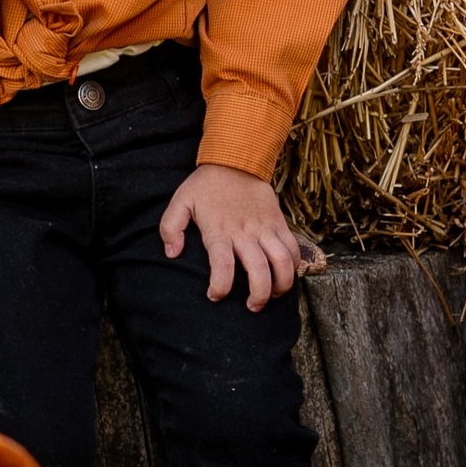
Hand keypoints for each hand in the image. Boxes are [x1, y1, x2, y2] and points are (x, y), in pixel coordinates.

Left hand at [160, 165, 304, 310]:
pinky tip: (286, 275)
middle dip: (259, 295)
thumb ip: (170, 228)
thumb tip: (172, 254)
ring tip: (274, 296)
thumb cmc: (205, 185)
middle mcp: (245, 232)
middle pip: (259, 271)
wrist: (236, 160)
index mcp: (219, 231)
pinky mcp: (279, 223)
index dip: (220, 287)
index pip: (223, 267)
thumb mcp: (180, 202)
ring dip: (282, 284)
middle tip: (252, 306)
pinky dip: (295, 265)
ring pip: (283, 262)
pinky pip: (293, 248)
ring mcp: (265, 228)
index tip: (215, 296)